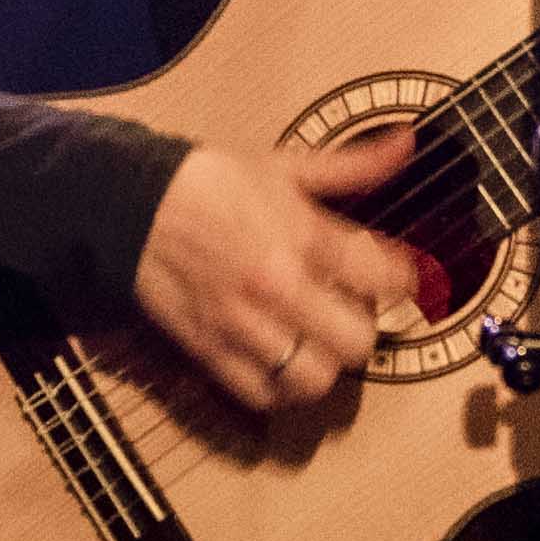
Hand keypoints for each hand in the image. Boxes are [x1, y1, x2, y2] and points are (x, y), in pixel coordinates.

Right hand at [137, 119, 447, 415]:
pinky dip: (279, 387)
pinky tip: (280, 363)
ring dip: (323, 364)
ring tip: (315, 343)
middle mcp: (280, 286)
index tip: (392, 277)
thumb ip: (351, 166)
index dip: (400, 280)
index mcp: (305, 236)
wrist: (134, 204)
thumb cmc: (211, 181)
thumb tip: (405, 145)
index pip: (384, 277)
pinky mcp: (211, 351)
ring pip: (314, 378)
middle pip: (357, 342)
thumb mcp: (285, 166)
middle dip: (361, 328)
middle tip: (349, 311)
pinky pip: (263, 395)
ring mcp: (244, 325)